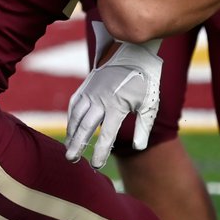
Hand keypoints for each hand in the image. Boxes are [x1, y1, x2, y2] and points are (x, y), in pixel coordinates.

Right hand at [65, 40, 162, 167]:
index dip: (100, 151)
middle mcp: (100, 100)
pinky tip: (70, 130)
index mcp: (117, 106)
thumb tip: (139, 147)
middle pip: (85, 127)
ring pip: (76, 116)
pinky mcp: (85, 87)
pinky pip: (74, 106)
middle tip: (71, 160)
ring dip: (71, 134)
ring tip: (69, 149)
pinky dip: (71, 119)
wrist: (133, 53)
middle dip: (77, 144)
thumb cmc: (144, 81)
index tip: (96, 165)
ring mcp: (90, 92)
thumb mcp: (150, 104)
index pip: (106, 134)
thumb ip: (144, 127)